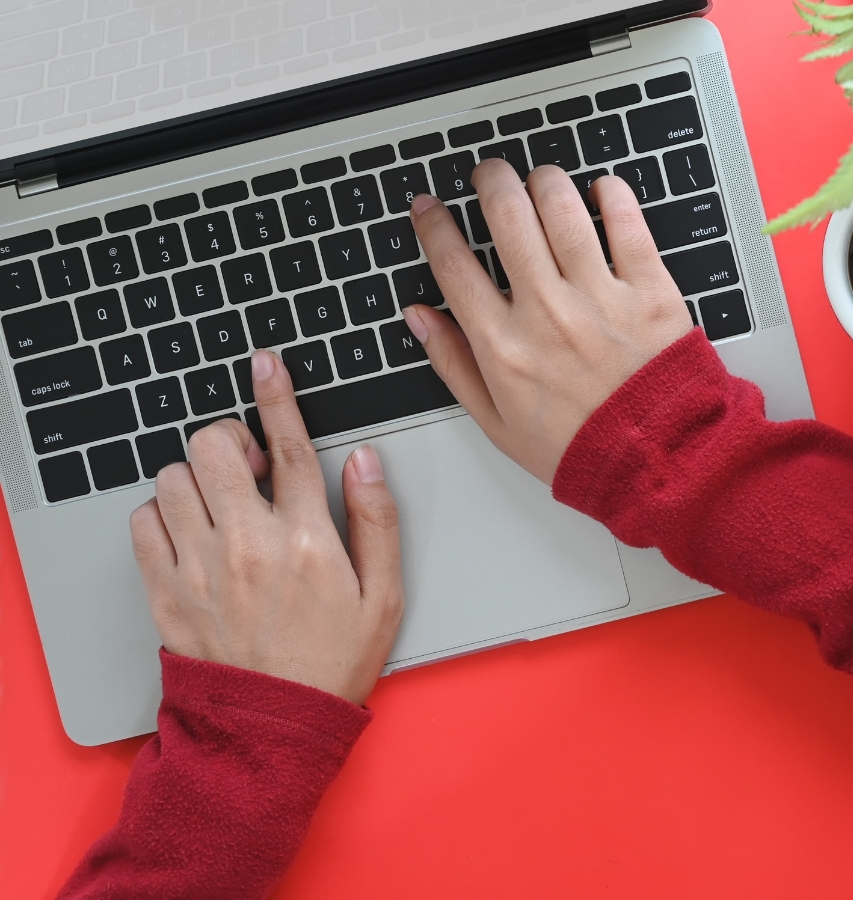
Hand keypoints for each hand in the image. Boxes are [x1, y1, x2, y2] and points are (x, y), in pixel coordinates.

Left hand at [129, 351, 403, 704]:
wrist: (273, 726)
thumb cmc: (333, 663)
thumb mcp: (384, 594)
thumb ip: (378, 520)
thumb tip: (364, 461)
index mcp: (308, 541)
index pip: (288, 445)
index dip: (277, 394)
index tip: (266, 363)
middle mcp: (248, 546)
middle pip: (214, 447)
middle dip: (228, 441)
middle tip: (245, 467)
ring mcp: (200, 567)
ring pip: (174, 477)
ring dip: (196, 478)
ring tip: (219, 505)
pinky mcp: (166, 589)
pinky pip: (143, 521)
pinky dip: (162, 514)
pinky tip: (190, 532)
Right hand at [404, 161, 692, 482]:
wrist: (659, 463)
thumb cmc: (581, 448)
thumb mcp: (497, 423)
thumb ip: (453, 364)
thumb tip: (419, 317)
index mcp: (503, 344)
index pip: (452, 262)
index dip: (433, 224)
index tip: (429, 207)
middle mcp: (547, 312)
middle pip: (504, 214)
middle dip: (489, 180)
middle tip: (489, 176)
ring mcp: (599, 296)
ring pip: (561, 205)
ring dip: (544, 180)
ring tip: (541, 182)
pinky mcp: (649, 289)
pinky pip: (626, 220)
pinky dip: (610, 193)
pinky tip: (600, 191)